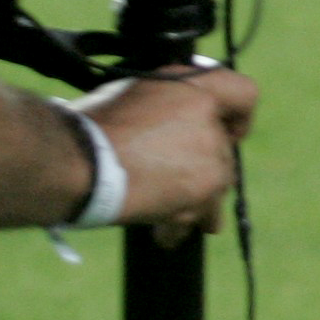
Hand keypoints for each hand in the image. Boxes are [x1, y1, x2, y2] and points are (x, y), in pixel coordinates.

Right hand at [81, 67, 258, 234]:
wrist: (75, 163)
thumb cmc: (90, 131)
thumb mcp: (135, 96)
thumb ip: (169, 106)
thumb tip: (175, 121)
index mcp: (194, 87)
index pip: (244, 94)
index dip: (240, 116)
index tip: (231, 132)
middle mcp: (209, 116)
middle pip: (224, 150)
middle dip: (203, 169)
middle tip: (176, 183)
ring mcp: (210, 153)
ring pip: (216, 184)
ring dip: (196, 201)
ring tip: (168, 214)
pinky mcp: (204, 188)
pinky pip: (201, 213)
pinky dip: (181, 225)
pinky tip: (162, 232)